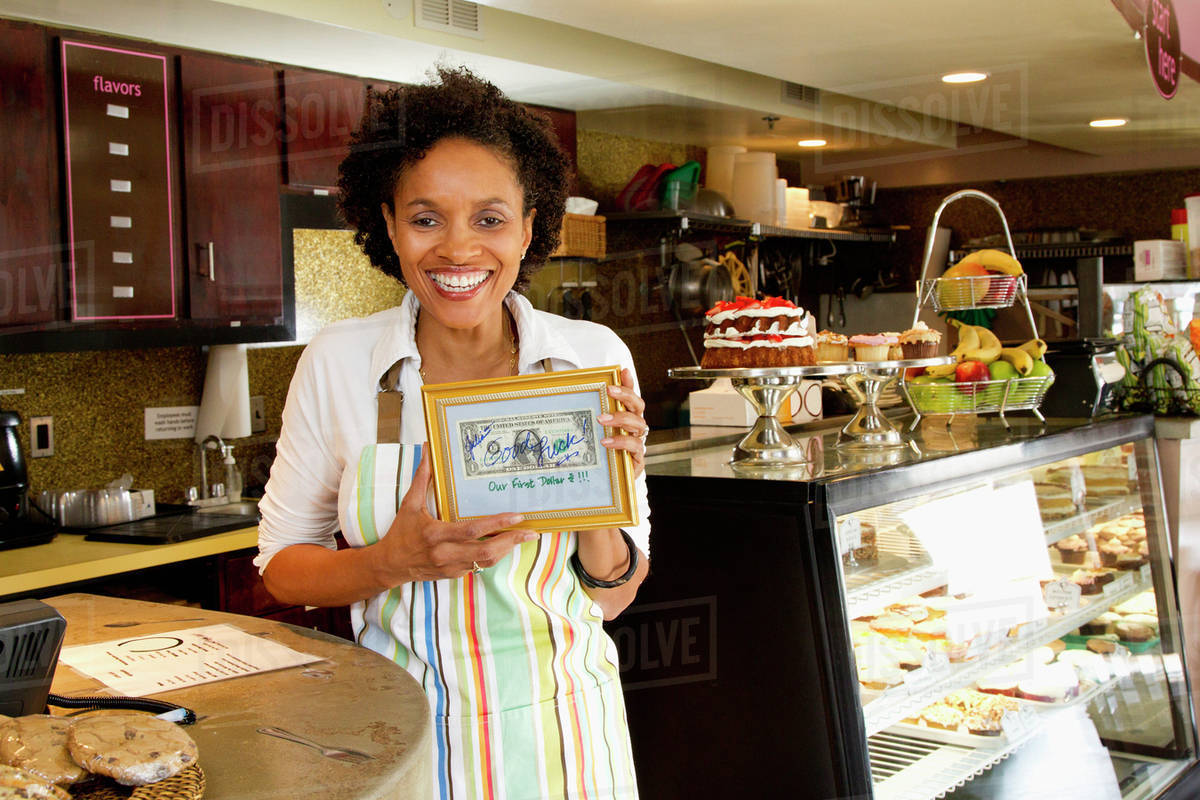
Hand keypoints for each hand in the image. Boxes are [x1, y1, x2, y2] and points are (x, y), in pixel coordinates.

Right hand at [375, 447, 533, 582]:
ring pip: (486, 562)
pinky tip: (504, 544)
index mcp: (436, 534)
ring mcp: (451, 567)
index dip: (496, 523)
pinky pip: (479, 566)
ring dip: (506, 549)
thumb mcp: (410, 505)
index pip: (472, 530)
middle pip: (486, 551)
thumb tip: (428, 450)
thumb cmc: (400, 533)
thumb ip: (422, 478)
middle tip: (531, 533)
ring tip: (523, 537)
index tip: (516, 516)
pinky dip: (493, 555)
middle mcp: (445, 553)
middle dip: (511, 542)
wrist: (389, 565)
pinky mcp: (453, 575)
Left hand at [598, 368, 647, 477]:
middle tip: (609, 391)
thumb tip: (573, 396)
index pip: (630, 396)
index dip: (629, 383)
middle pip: (638, 406)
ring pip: (639, 424)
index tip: (621, 371)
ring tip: (603, 419)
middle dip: (625, 396)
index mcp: (625, 418)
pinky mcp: (637, 459)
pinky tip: (607, 441)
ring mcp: (637, 442)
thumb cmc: (602, 454)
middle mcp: (634, 428)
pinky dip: (621, 441)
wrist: (608, 483)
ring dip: (621, 418)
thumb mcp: (593, 434)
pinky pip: (635, 446)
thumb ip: (589, 416)